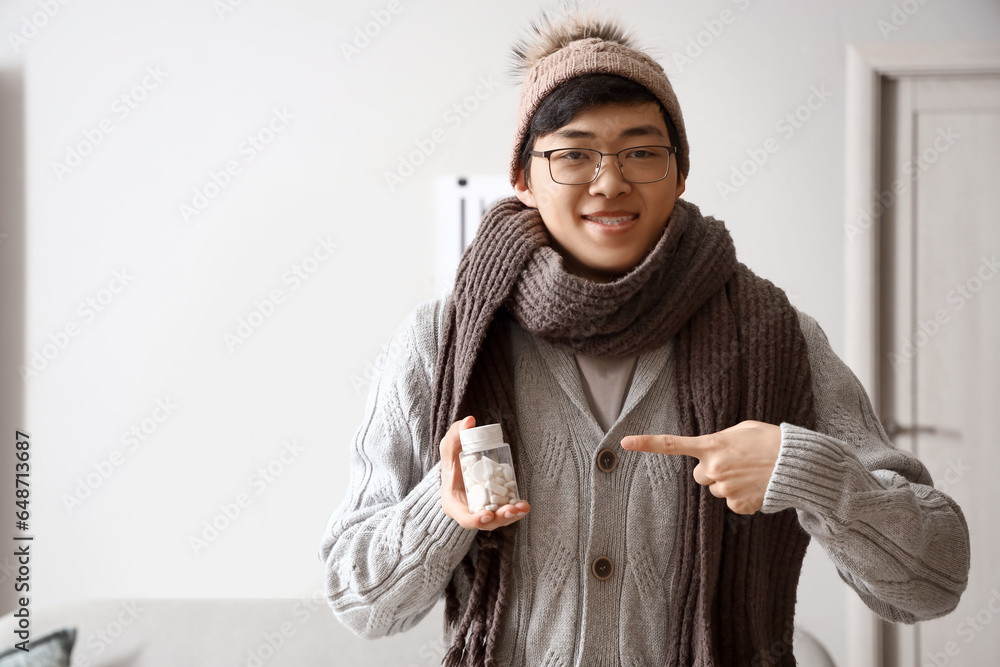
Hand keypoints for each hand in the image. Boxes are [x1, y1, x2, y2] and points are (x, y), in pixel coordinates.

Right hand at [440, 415, 530, 529]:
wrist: (459, 467)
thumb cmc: (452, 459)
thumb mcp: (450, 446)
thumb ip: (457, 433)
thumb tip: (470, 421)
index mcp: (453, 503)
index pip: (464, 518)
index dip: (476, 519)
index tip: (488, 514)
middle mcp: (467, 511)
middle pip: (485, 522)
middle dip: (499, 518)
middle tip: (512, 509)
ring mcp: (481, 511)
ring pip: (497, 519)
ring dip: (511, 516)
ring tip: (522, 507)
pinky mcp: (493, 507)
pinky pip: (504, 512)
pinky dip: (514, 510)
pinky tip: (524, 504)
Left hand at [620, 420, 781, 514]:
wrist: (797, 464)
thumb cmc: (770, 440)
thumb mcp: (742, 429)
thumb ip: (720, 441)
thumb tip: (712, 455)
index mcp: (712, 445)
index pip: (672, 444)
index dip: (646, 443)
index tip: (624, 443)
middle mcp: (713, 468)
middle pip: (700, 475)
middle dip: (712, 470)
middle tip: (735, 463)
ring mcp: (725, 489)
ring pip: (718, 489)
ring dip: (729, 483)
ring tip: (752, 473)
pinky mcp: (738, 505)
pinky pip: (733, 504)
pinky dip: (743, 498)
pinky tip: (757, 486)